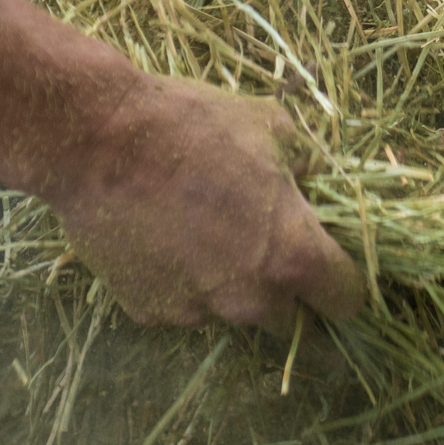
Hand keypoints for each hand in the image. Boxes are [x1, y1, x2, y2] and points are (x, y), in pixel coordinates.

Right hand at [44, 71, 363, 335]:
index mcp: (293, 255)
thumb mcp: (272, 126)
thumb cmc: (193, 126)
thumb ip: (306, 165)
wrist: (97, 140)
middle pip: (290, 318)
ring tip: (200, 228)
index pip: (345, 300)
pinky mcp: (149, 312)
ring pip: (232, 311)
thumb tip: (312, 180)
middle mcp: (251, 298)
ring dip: (230, 284)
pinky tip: (162, 236)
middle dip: (286, 290)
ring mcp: (196, 311)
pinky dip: (181, 281)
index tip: (332, 268)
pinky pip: (182, 304)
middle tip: (262, 243)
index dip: (343, 283)